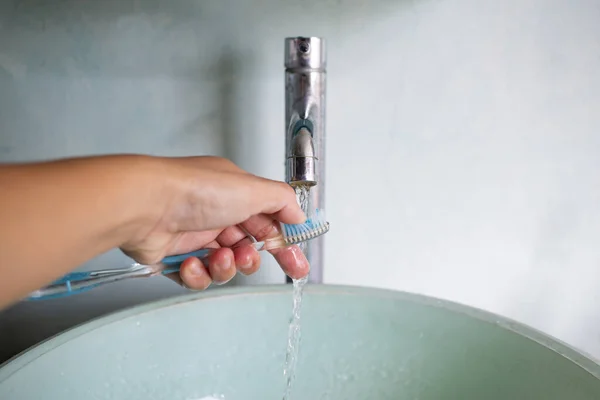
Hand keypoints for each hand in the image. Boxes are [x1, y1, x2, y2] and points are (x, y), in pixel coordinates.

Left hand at [120, 156, 309, 289]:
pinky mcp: (174, 256)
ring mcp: (194, 235)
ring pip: (224, 265)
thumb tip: (298, 214)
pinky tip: (191, 262)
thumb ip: (282, 201)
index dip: (284, 245)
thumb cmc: (195, 190)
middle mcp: (215, 212)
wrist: (146, 205)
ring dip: (225, 267)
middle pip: (246, 247)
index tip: (296, 265)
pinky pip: (197, 276)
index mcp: (235, 193)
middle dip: (250, 259)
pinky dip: (198, 274)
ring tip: (218, 258)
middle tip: (246, 259)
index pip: (268, 222)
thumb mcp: (252, 189)